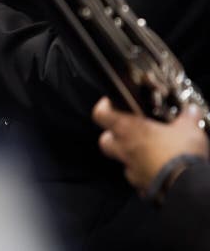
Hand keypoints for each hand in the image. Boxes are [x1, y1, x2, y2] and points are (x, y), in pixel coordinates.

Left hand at [92, 97, 209, 190]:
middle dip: (113, 136)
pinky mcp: (141, 186)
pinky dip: (145, 173)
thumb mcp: (188, 128)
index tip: (111, 104)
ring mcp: (131, 169)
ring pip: (121, 161)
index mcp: (128, 129)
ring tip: (149, 152)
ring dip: (131, 156)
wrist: (187, 186)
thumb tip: (190, 112)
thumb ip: (186, 117)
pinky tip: (158, 169)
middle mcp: (124, 149)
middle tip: (129, 132)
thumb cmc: (180, 154)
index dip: (103, 108)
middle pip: (105, 141)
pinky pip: (138, 178)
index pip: (101, 114)